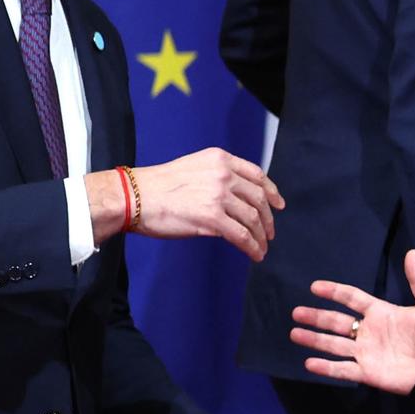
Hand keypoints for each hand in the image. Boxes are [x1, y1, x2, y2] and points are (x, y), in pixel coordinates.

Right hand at [135, 148, 284, 260]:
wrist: (136, 197)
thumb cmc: (158, 186)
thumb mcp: (193, 168)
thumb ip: (217, 176)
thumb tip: (235, 198)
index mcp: (220, 159)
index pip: (256, 174)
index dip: (271, 191)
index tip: (278, 204)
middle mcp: (223, 174)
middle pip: (258, 198)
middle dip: (268, 218)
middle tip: (270, 232)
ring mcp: (218, 196)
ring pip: (253, 218)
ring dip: (262, 236)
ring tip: (262, 247)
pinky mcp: (212, 218)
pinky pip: (242, 235)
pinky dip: (252, 247)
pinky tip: (255, 254)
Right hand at [291, 249, 414, 394]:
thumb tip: (413, 252)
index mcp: (380, 312)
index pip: (352, 298)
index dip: (334, 291)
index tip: (315, 286)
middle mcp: (368, 331)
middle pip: (336, 322)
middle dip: (316, 316)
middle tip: (296, 312)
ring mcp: (366, 352)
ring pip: (334, 345)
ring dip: (314, 339)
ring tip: (294, 333)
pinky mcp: (367, 373)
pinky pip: (343, 370)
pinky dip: (326, 368)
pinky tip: (309, 363)